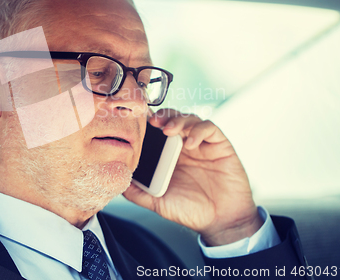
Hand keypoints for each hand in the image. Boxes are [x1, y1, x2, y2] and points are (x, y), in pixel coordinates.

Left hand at [123, 109, 262, 245]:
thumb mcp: (158, 203)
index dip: (148, 123)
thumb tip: (118, 182)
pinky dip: (198, 130)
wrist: (222, 222)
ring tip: (169, 130)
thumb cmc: (191, 211)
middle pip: (172, 118)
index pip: (156, 130)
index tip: (137, 122)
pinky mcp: (220, 145)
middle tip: (153, 122)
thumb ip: (138, 193)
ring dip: (178, 120)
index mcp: (168, 155)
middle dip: (162, 116)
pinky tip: (190, 143)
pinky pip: (210, 128)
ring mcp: (202, 143)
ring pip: (190, 118)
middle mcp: (184, 145)